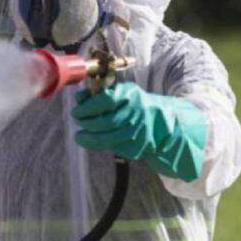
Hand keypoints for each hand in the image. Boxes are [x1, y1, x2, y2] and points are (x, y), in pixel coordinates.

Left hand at [71, 82, 206, 181]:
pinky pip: (114, 147)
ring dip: (89, 138)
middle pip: (104, 122)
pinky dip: (99, 145)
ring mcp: (138, 131)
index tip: (76, 110)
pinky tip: (92, 141)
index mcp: (131, 95)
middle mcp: (136, 113)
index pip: (105, 100)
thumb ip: (100, 94)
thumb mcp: (123, 92)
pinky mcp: (137, 146)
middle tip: (78, 122)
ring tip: (80, 136)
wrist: (164, 122)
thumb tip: (79, 97)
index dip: (87, 107)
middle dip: (86, 123)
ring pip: (107, 138)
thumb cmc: (136, 104)